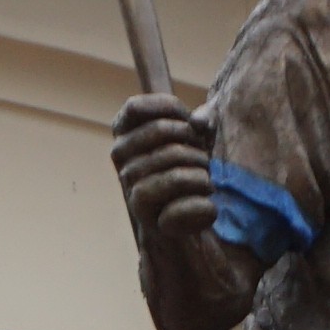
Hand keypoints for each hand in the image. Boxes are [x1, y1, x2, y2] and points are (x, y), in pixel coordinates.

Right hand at [111, 92, 222, 253]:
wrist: (182, 222)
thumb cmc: (188, 171)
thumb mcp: (197, 139)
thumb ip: (202, 121)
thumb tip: (199, 121)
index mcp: (125, 135)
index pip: (135, 107)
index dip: (168, 108)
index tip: (191, 123)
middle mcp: (121, 159)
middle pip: (161, 131)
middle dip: (194, 142)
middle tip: (204, 159)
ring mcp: (130, 187)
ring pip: (175, 169)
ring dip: (203, 174)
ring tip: (207, 183)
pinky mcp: (144, 216)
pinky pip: (179, 205)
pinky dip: (202, 205)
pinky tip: (207, 204)